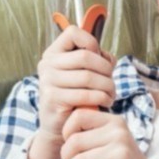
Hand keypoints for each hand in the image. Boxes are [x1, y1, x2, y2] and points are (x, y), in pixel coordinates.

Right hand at [35, 25, 116, 145]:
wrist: (59, 125)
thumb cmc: (75, 96)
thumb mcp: (84, 74)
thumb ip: (96, 60)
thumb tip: (108, 58)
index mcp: (53, 53)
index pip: (73, 32)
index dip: (92, 42)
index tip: (99, 57)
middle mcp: (47, 64)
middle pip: (85, 56)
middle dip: (105, 70)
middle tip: (111, 82)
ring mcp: (47, 81)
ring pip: (88, 77)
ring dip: (107, 86)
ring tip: (111, 94)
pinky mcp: (53, 98)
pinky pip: (85, 94)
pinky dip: (101, 98)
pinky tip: (106, 102)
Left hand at [60, 109, 158, 158]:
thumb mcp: (111, 140)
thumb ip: (92, 130)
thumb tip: (65, 129)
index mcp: (115, 122)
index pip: (78, 116)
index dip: (67, 132)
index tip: (72, 146)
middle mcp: (119, 134)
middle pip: (74, 141)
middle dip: (67, 158)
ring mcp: (121, 153)